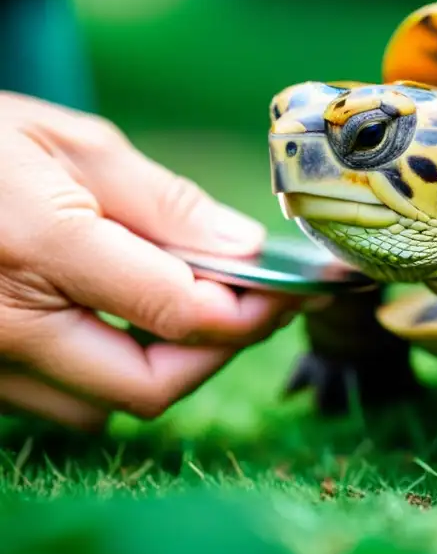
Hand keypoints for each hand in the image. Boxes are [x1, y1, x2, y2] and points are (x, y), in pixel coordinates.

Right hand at [0, 92, 300, 429]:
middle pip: (151, 387)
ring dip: (163, 368)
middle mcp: (8, 326)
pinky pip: (60, 401)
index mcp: (42, 248)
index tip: (292, 288)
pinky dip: (107, 373)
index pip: (181, 314)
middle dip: (217, 353)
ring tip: (186, 306)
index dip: (255, 308)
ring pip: (105, 408)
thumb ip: (163, 204)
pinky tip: (120, 320)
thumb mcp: (73, 144)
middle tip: (252, 307)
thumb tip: (245, 249)